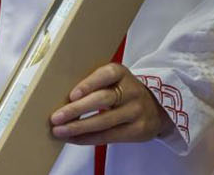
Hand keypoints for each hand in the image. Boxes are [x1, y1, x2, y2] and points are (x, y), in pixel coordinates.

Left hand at [48, 63, 172, 145]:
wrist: (157, 108)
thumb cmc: (124, 92)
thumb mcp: (115, 80)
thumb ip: (95, 84)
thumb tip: (62, 97)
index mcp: (121, 73)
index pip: (106, 75)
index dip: (89, 84)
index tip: (72, 95)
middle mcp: (131, 90)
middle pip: (103, 100)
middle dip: (77, 110)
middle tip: (56, 117)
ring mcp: (136, 111)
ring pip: (104, 121)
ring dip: (79, 127)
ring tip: (60, 131)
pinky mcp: (137, 130)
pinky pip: (109, 136)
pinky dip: (88, 139)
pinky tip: (74, 139)